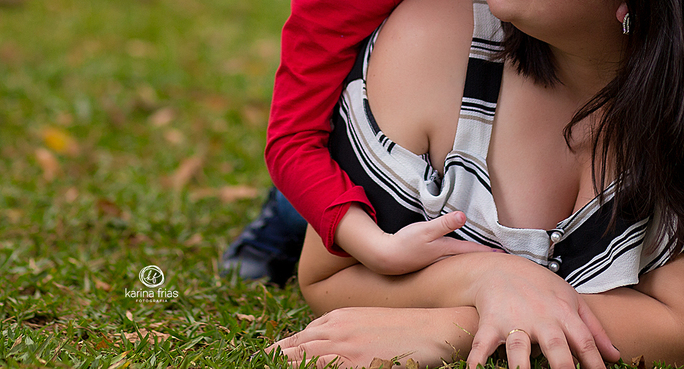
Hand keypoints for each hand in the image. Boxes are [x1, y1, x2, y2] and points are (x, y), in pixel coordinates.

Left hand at [271, 306, 475, 367]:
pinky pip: (323, 367)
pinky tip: (298, 368)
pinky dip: (308, 367)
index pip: (294, 342)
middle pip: (290, 352)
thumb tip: (316, 352)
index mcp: (335, 320)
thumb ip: (340, 335)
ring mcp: (345, 348)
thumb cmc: (404, 330)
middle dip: (269, 362)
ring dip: (282, 364)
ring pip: (302, 360)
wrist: (438, 325)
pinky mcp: (359, 363)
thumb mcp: (365, 325)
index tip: (257, 363)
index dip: (273, 357)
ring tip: (258, 366)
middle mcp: (335, 331)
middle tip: (245, 363)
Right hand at [338, 207, 495, 274]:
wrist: (386, 257)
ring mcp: (437, 261)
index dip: (488, 251)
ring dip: (472, 257)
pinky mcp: (429, 260)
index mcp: (446, 249)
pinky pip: (450, 259)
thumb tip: (463, 216)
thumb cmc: (406, 243)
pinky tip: (459, 257)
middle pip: (469, 257)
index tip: (503, 254)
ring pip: (460, 259)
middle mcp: (444, 257)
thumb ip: (444, 223)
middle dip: (483, 256)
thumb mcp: (425, 230)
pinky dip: (460, 257)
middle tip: (500, 258)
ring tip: (484, 258)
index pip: (472, 250)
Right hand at [466, 256, 617, 368]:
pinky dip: (477, 359)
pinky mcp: (490, 323)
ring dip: (521, 367)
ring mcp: (514, 321)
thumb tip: (615, 356)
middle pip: (555, 346)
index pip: (584, 340)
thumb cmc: (540, 286)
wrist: (500, 267)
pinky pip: (482, 344)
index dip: (595, 363)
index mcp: (563, 313)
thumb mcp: (571, 299)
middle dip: (563, 367)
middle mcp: (540, 318)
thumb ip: (594, 329)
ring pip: (518, 348)